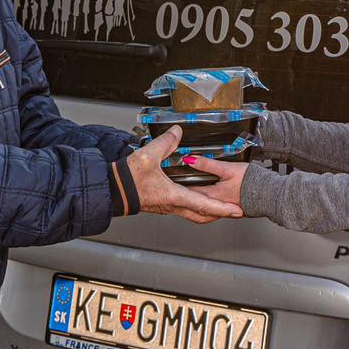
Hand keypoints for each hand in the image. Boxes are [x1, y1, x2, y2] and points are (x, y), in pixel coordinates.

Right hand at [127, 127, 242, 223]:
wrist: (113, 190)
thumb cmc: (128, 180)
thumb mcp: (148, 155)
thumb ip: (165, 142)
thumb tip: (177, 132)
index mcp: (174, 196)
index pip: (204, 205)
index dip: (222, 208)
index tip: (235, 210)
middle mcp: (173, 205)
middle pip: (203, 215)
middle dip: (220, 213)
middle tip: (234, 210)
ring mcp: (168, 207)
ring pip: (194, 214)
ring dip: (208, 211)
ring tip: (220, 206)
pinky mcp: (162, 204)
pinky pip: (185, 209)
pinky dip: (196, 206)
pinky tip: (197, 197)